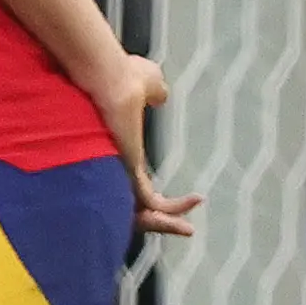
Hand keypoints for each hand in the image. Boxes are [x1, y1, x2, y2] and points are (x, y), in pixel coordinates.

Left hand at [87, 53, 204, 239]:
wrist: (110, 77)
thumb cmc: (121, 75)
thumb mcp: (146, 82)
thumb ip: (154, 91)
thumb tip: (160, 95)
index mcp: (118, 151)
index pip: (132, 183)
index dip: (151, 195)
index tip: (173, 198)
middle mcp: (115, 166)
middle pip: (134, 207)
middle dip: (158, 223)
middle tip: (183, 229)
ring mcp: (119, 171)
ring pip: (142, 212)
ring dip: (167, 224)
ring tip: (188, 229)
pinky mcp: (128, 172)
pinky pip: (151, 202)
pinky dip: (174, 207)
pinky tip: (195, 200)